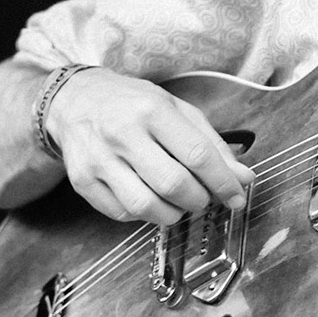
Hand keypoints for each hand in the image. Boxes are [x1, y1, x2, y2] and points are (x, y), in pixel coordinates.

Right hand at [45, 72, 251, 223]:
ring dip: (173, 213)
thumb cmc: (133, 104)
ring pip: (147, 207)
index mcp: (152, 110)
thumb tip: (242, 178)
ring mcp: (99, 160)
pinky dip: (144, 215)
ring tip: (178, 202)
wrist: (75, 101)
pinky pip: (122, 214)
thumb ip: (211, 144)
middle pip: (174, 185)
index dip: (224, 182)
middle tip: (203, 197)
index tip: (236, 197)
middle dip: (199, 200)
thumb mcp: (176, 110)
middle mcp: (123, 134)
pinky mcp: (83, 182)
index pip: (198, 155)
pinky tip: (150, 198)